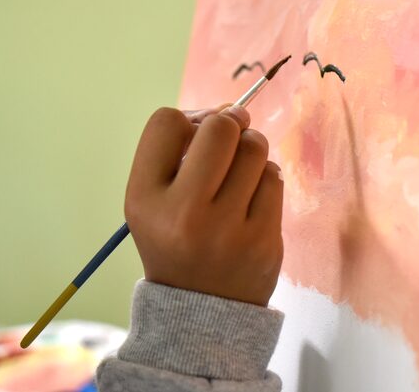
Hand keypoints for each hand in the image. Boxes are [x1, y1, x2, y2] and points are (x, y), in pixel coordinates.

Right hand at [124, 106, 283, 305]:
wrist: (199, 310)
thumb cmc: (175, 237)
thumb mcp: (152, 199)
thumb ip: (178, 149)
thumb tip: (231, 108)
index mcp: (144, 198)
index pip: (165, 122)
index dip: (185, 119)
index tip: (193, 137)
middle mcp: (182, 212)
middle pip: (219, 127)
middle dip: (228, 122)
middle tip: (229, 135)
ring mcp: (226, 229)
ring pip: (254, 148)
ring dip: (250, 148)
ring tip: (239, 170)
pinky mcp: (263, 241)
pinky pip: (274, 177)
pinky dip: (264, 177)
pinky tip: (251, 196)